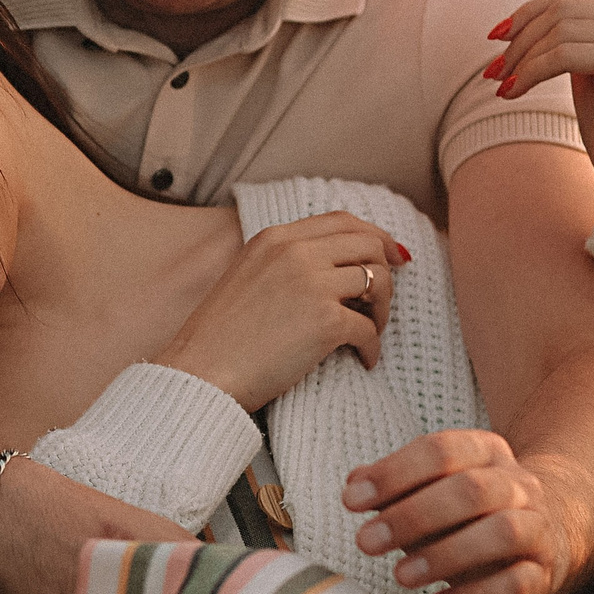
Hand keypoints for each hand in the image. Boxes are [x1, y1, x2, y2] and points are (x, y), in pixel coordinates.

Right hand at [152, 212, 408, 410]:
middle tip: (380, 304)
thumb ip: (285, 262)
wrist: (201, 373)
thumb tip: (336, 266)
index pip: (342, 221)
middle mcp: (296, 253)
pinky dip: (373, 347)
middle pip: (368, 245)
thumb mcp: (247, 276)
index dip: (376, 236)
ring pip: (377, 280)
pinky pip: (369, 329)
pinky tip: (363, 360)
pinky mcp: (325, 322)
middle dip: (386, 272)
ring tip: (369, 332)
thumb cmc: (220, 337)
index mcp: (276, 238)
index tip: (393, 256)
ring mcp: (312, 285)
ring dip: (381, 309)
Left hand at [341, 430, 575, 593]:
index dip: (394, 474)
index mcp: (486, 452)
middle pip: (471, 489)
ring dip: (445, 554)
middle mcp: (519, 485)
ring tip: (400, 576)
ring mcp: (537, 529)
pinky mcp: (542, 575)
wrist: (543, 541)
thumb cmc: (467, 515)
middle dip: (413, 516)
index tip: (351, 500)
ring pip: (502, 532)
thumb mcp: (429, 492)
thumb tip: (355, 483)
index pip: (441, 451)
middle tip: (366, 542)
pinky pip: (516, 584)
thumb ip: (393, 486)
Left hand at [486, 0, 593, 218]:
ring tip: (503, 85)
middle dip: (521, 37)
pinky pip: (564, 54)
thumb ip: (580, 14)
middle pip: (566, 7)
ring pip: (561, 30)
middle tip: (493, 69)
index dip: (529, 14)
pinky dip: (530, 72)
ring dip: (521, 59)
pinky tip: (512, 93)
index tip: (495, 40)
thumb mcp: (589, 59)